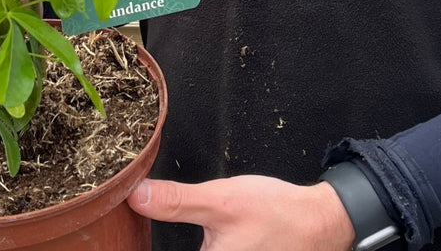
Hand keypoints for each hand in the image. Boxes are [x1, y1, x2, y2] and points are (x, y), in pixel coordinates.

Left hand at [127, 175, 355, 250]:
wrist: (319, 222)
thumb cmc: (275, 213)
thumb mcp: (221, 201)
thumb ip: (177, 202)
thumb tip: (136, 195)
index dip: (138, 244)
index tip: (121, 237)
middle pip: (175, 250)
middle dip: (158, 238)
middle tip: (139, 217)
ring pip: (192, 249)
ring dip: (176, 237)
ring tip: (158, 213)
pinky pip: (208, 250)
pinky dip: (198, 241)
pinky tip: (189, 228)